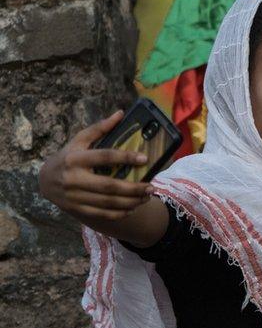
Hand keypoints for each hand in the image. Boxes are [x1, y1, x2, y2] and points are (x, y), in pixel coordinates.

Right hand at [39, 110, 153, 222]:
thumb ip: (99, 128)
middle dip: (133, 188)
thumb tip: (120, 113)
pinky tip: (133, 207)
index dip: (125, 157)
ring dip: (131, 202)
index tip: (144, 159)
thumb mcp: (79, 140)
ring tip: (147, 197)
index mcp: (75, 159)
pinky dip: (119, 213)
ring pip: (108, 202)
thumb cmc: (67, 156)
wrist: (45, 180)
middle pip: (108, 186)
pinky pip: (101, 213)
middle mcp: (74, 179)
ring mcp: (74, 196)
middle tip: (151, 186)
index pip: (103, 157)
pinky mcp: (76, 208)